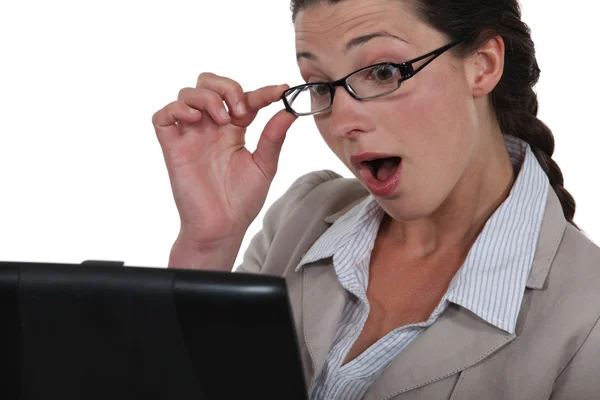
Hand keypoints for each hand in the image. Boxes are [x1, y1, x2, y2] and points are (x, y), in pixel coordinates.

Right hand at [152, 73, 296, 251]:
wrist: (222, 226)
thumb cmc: (242, 199)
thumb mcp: (264, 165)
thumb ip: (274, 137)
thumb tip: (290, 110)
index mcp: (234, 129)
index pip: (244, 98)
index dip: (262, 92)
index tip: (281, 91)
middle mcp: (210, 127)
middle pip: (208, 83)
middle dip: (226, 87)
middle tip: (240, 110)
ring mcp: (190, 135)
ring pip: (187, 94)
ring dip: (207, 98)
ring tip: (222, 121)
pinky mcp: (172, 147)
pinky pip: (162, 116)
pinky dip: (177, 109)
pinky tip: (196, 121)